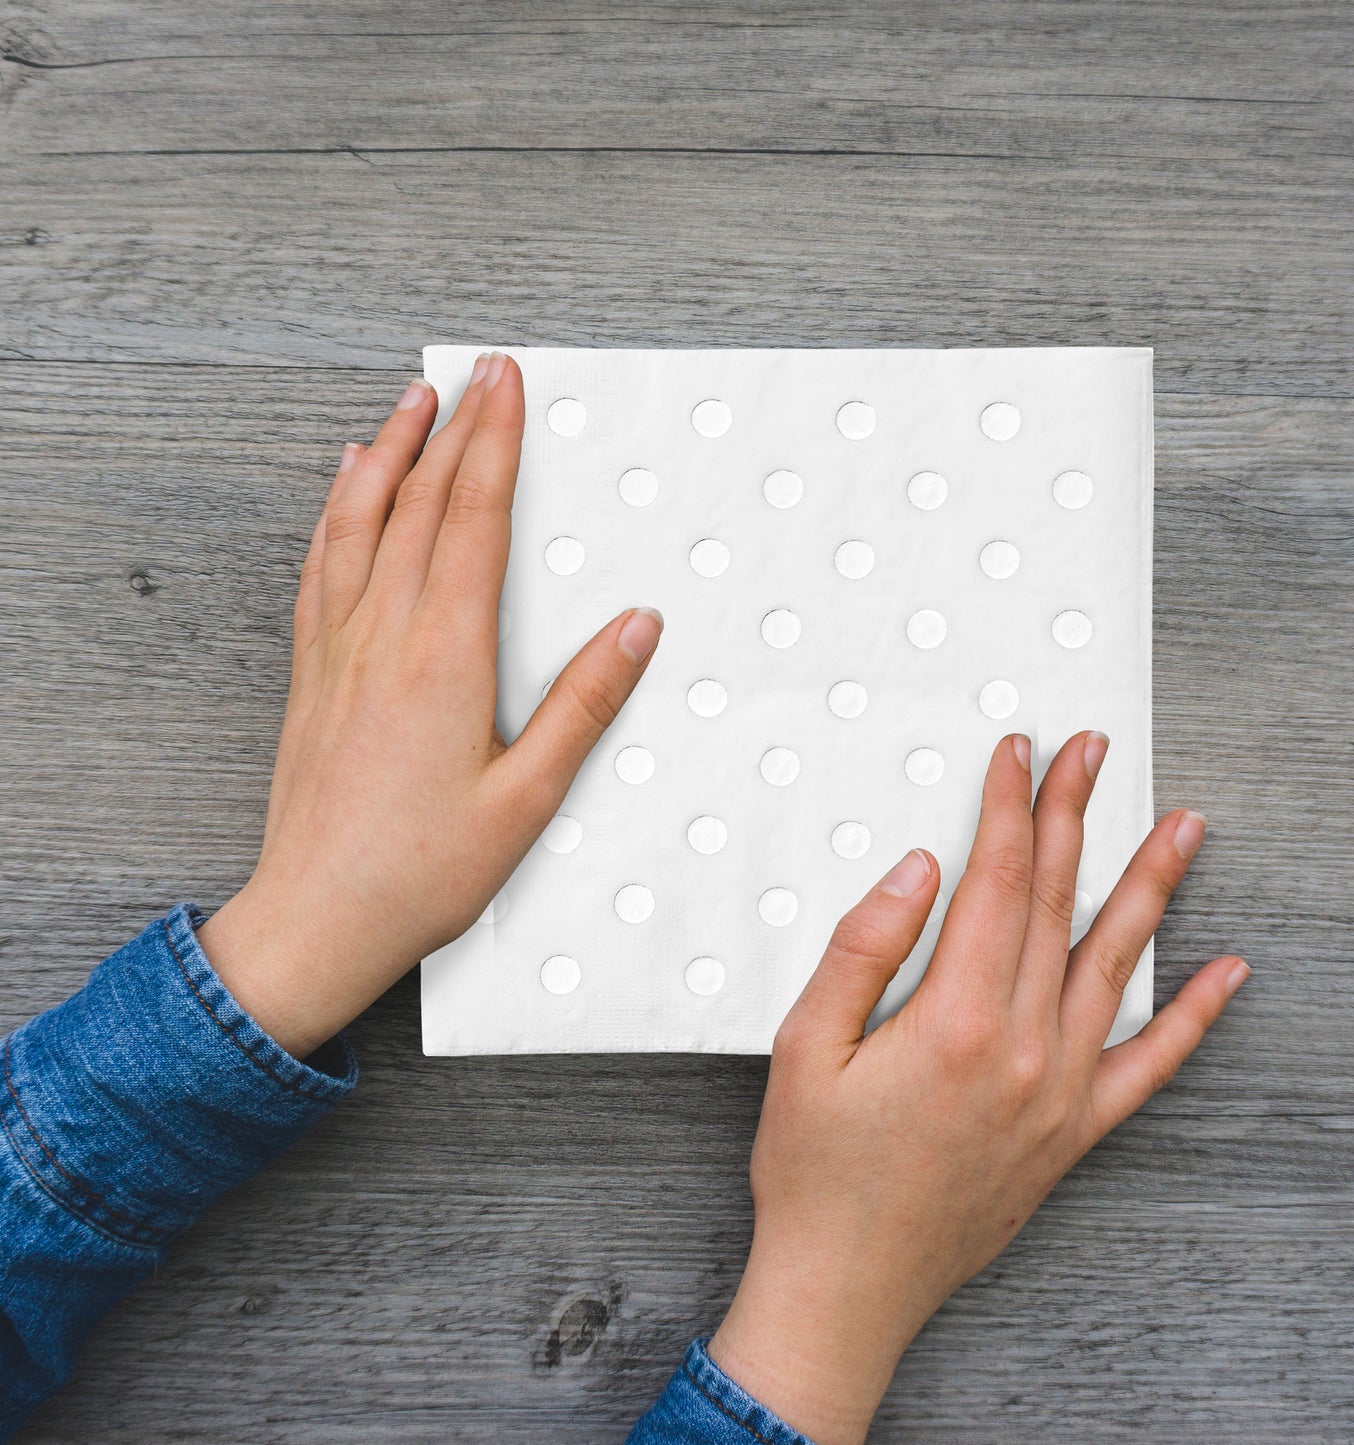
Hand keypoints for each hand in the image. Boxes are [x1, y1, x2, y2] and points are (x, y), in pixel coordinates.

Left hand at [198, 354, 663, 1057]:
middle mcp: (384, 637)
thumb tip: (635, 627)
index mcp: (443, 658)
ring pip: (360, 522)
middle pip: (421, 505)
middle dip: (454, 429)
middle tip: (476, 373)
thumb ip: (583, 704)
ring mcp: (338, 651)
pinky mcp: (311, 673)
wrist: (316, 918)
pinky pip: (321, 567)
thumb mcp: (527, 797)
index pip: (474, 521)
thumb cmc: (422, 871)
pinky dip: (336, 512)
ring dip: (388, 453)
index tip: (506, 387)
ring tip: (409, 402)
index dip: (494, 445)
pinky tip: (344, 488)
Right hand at [709, 732, 1246, 1443]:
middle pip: (1056, 906)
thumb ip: (863, 949)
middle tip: (1091, 752)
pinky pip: (1149, 1066)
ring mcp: (1060, 1093)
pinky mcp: (1072, 1133)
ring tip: (1184, 828)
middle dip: (1073, 817)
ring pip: (1115, 966)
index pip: (994, 885)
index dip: (1008, 809)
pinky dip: (1192, 1016)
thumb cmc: (816, 1170)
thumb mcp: (804, 1047)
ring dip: (1149, 888)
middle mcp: (1024, 1051)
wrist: (846, 1285)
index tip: (1019, 754)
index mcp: (954, 1022)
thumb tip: (917, 871)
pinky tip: (1224, 973)